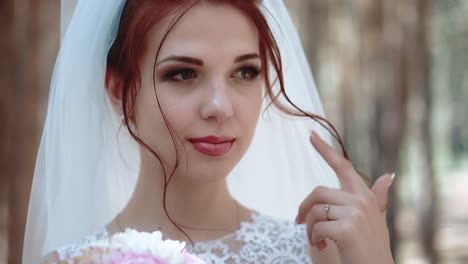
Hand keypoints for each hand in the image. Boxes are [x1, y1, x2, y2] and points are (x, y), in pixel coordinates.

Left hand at [296, 131, 394, 263]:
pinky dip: (314, 239)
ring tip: (318, 240)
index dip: (325, 150)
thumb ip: (378, 198)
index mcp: (365, 196)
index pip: (343, 166)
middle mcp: (361, 200)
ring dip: (310, 228)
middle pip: (318, 192)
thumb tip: (389, 175)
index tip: (311, 134)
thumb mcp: (376, 220)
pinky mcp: (347, 229)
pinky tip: (322, 246)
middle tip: (298, 221)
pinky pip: (316, 227)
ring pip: (315, 211)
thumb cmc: (373, 247)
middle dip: (303, 208)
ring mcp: (355, 214)